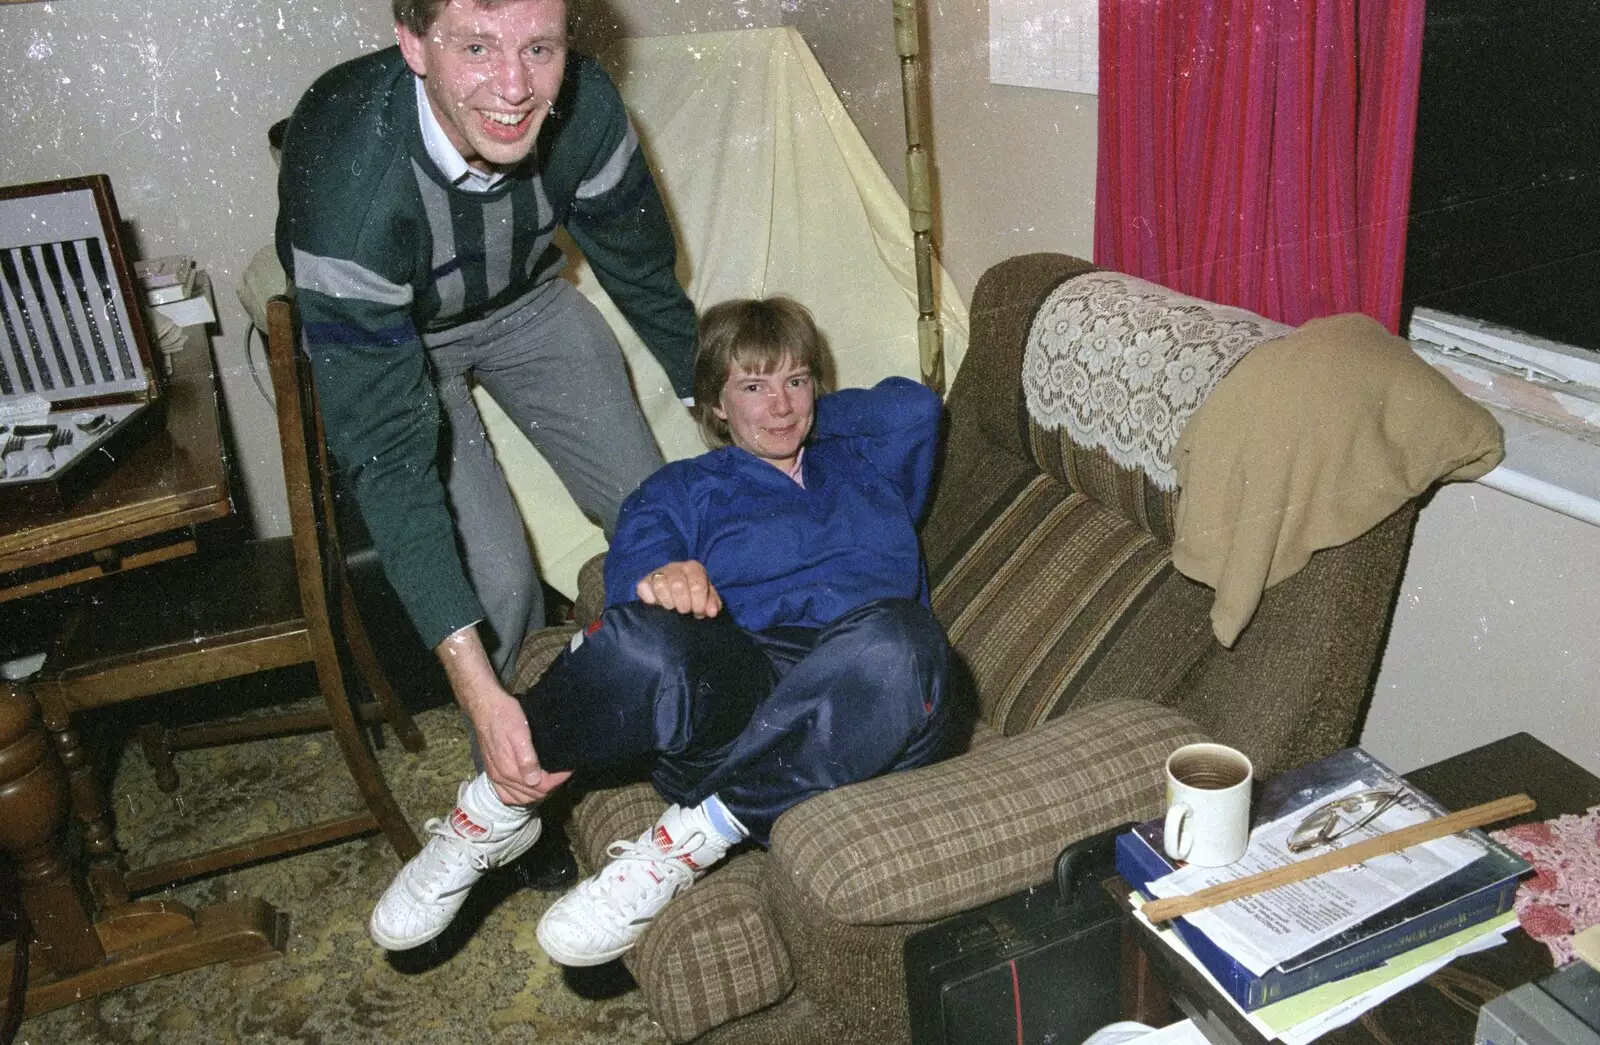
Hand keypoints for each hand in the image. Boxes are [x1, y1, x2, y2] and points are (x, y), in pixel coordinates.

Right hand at [468, 688, 570, 804]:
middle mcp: (501, 777)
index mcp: (509, 770)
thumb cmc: (504, 715)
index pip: (540, 787)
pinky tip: (528, 787)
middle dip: (550, 787)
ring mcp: (495, 776)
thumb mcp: (519, 732)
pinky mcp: (492, 772)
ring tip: (550, 779)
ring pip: (520, 799)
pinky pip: (505, 795)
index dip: (557, 780)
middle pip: (532, 795)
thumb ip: (526, 758)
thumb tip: (535, 781)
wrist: (485, 706)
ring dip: (537, 793)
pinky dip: (519, 796)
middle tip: (561, 772)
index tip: (567, 769)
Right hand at [635, 560, 721, 617]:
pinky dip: (650, 599)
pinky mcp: (644, 582)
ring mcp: (658, 573)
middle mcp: (675, 567)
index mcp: (693, 568)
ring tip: (671, 608)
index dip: (699, 601)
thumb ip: (712, 604)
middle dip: (683, 603)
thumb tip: (711, 612)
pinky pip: (644, 588)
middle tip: (684, 611)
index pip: (697, 583)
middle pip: (678, 585)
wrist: (673, 595)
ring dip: (667, 601)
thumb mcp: (706, 599)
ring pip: (660, 585)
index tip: (698, 611)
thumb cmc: (693, 597)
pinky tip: (656, 604)